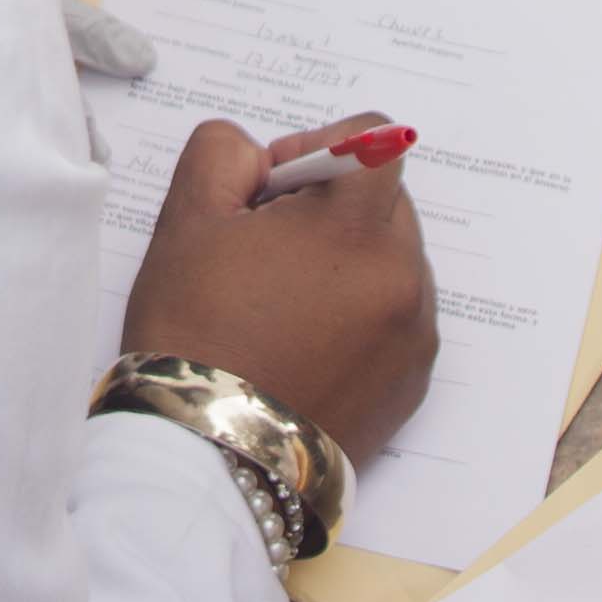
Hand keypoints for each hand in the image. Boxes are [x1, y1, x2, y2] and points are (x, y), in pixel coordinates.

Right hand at [120, 114, 438, 462]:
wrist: (211, 459)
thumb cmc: (194, 334)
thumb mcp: (186, 219)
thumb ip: (224, 152)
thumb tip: (262, 157)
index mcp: (358, 230)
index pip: (374, 143)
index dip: (317, 148)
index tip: (270, 191)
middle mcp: (404, 279)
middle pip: (385, 203)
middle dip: (331, 209)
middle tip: (266, 250)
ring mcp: (415, 338)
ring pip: (391, 263)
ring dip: (347, 263)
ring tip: (282, 306)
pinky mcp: (413, 386)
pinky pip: (396, 321)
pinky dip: (359, 317)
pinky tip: (303, 346)